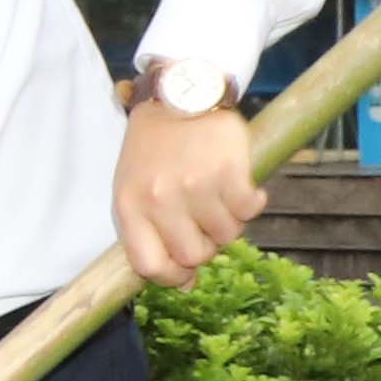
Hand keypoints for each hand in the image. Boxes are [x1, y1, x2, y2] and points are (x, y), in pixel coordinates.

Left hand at [114, 98, 263, 286]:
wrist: (179, 94)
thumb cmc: (153, 147)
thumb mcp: (133, 187)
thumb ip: (149, 233)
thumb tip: (185, 285)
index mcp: (128, 205)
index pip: (148, 265)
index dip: (172, 277)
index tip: (185, 273)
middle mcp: (159, 199)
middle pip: (194, 255)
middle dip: (205, 245)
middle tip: (203, 220)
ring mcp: (195, 185)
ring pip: (227, 235)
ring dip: (228, 221)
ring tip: (216, 194)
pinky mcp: (229, 171)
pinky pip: (250, 210)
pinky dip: (251, 202)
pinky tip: (238, 184)